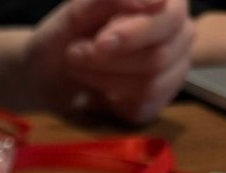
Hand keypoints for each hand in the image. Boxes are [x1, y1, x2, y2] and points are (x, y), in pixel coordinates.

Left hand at [25, 0, 194, 123]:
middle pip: (160, 56)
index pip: (171, 18)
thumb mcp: (78, 11)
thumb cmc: (65, 35)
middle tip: (74, 55)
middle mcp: (178, 33)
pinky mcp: (160, 99)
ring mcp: (174, 68)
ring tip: (78, 68)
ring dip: (104, 80)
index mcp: (167, 2)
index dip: (136, 34)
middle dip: (109, 61)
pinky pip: (144, 108)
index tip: (100, 43)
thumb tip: (156, 2)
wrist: (46, 73)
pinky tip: (97, 90)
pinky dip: (111, 103)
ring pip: (151, 85)